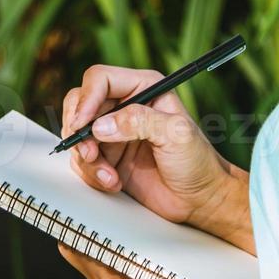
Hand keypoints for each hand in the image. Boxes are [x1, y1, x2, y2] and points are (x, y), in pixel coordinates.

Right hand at [62, 65, 252, 250]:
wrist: (201, 199)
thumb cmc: (198, 162)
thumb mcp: (175, 134)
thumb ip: (140, 122)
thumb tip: (102, 125)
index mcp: (143, 88)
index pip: (101, 79)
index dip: (87, 99)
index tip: (83, 124)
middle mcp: (124, 106)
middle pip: (80, 103)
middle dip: (79, 129)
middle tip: (89, 152)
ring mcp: (114, 133)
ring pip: (77, 134)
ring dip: (87, 158)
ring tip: (109, 175)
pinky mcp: (108, 157)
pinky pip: (82, 160)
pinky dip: (92, 174)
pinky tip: (113, 182)